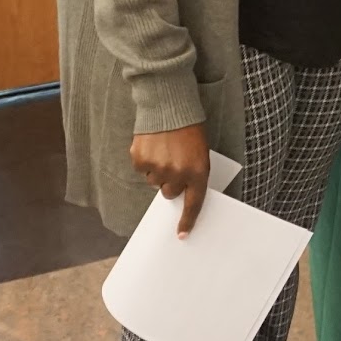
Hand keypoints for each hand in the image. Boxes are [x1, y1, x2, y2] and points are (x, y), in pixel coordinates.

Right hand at [130, 122, 209, 236]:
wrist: (170, 106)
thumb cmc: (189, 129)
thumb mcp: (200, 152)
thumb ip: (192, 173)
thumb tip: (179, 192)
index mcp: (198, 172)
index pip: (194, 203)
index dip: (187, 220)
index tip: (182, 234)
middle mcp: (177, 174)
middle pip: (169, 193)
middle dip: (171, 182)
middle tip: (174, 162)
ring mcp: (157, 168)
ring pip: (154, 181)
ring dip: (158, 169)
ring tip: (165, 149)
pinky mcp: (140, 160)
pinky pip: (142, 169)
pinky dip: (145, 160)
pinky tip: (153, 144)